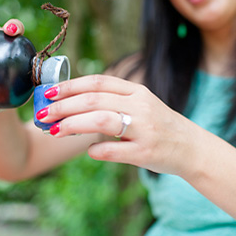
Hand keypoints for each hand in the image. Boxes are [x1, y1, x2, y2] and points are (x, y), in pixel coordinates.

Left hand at [38, 75, 197, 175]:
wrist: (193, 149)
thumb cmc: (158, 126)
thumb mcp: (139, 104)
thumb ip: (111, 100)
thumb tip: (69, 101)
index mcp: (136, 91)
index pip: (97, 82)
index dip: (70, 86)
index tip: (48, 92)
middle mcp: (140, 106)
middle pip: (93, 100)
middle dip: (63, 106)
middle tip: (43, 114)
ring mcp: (144, 129)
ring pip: (101, 121)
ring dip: (72, 125)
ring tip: (54, 131)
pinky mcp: (146, 153)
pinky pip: (114, 150)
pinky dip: (97, 150)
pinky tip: (89, 151)